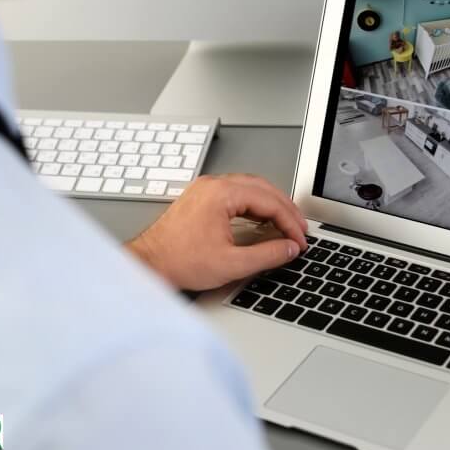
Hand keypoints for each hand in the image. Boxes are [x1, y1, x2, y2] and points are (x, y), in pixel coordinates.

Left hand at [126, 174, 308, 290]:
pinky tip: (262, 220)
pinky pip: (236, 193)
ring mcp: (206, 189)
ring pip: (250, 188)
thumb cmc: (179, 261)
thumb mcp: (231, 264)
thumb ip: (267, 255)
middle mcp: (213, 185)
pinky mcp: (201, 198)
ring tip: (286, 224)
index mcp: (222, 194)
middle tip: (300, 229)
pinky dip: (254, 205)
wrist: (149, 264)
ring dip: (271, 205)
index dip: (290, 222)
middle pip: (263, 188)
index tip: (299, 239)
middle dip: (286, 210)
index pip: (270, 201)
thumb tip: (289, 249)